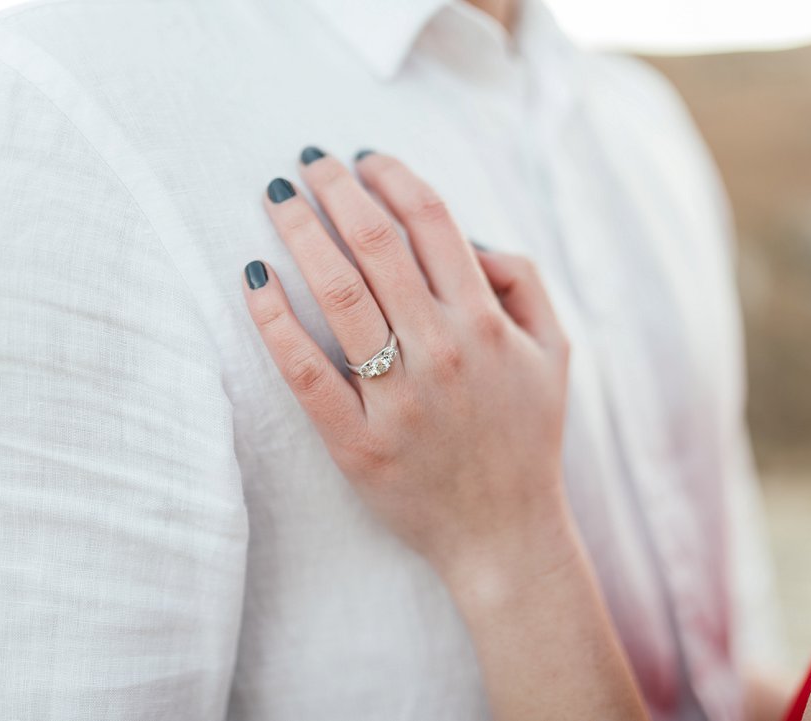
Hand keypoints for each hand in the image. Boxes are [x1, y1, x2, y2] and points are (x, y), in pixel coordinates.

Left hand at [241, 149, 572, 588]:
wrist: (505, 534)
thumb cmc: (527, 437)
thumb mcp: (554, 351)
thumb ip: (523, 282)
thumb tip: (468, 238)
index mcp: (487, 324)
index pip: (432, 223)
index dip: (394, 176)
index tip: (364, 159)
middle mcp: (442, 351)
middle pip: (377, 244)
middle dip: (336, 189)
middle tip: (307, 161)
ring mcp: (397, 398)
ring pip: (339, 294)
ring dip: (301, 234)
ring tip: (275, 199)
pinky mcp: (357, 442)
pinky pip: (305, 371)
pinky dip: (274, 321)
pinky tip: (255, 280)